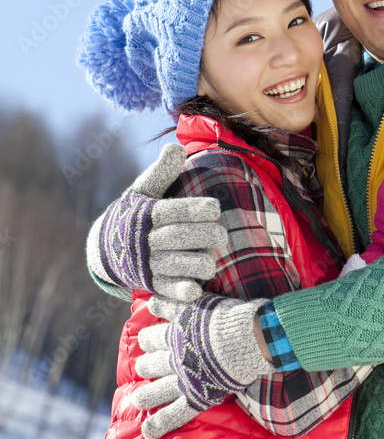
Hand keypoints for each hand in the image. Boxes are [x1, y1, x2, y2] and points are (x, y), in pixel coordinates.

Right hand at [88, 142, 226, 300]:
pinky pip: (165, 290)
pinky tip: (195, 291)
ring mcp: (147, 263)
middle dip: (201, 236)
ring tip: (213, 260)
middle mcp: (144, 239)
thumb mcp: (143, 190)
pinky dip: (179, 292)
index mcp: (145, 214)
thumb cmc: (135, 214)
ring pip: (172, 265)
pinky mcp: (149, 283)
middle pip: (175, 238)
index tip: (215, 208)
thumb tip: (176, 146)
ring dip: (195, 264)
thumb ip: (161, 171)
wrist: (106, 248)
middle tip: (222, 234)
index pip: (170, 211)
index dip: (193, 210)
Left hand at [130, 293, 272, 438]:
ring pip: (159, 389)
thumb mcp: (196, 302)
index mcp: (175, 335)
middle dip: (146, 366)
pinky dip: (160, 423)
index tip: (145, 341)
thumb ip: (172, 302)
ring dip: (147, 395)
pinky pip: (175, 414)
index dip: (148, 340)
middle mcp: (175, 358)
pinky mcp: (196, 397)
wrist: (243, 337)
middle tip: (142, 369)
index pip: (153, 338)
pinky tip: (148, 432)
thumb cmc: (224, 317)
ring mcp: (184, 379)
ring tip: (137, 400)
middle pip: (153, 364)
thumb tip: (150, 301)